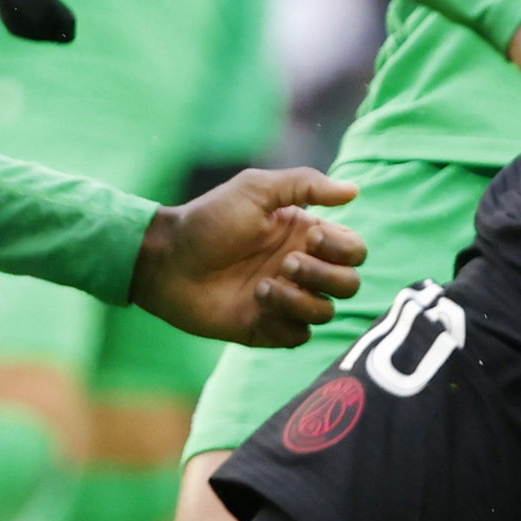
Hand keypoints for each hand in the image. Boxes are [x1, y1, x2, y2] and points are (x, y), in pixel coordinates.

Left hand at [132, 168, 367, 346]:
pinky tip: (256, 305)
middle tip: (286, 263)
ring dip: (301, 300)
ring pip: (327, 313)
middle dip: (324, 275)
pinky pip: (299, 336)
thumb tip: (354, 191)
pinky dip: (285, 322)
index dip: (344, 248)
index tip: (313, 236)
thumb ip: (306, 184)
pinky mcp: (266, 328)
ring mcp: (285, 301)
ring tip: (263, 287)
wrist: (167, 260)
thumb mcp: (256, 189)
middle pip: (350, 284)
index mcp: (305, 237)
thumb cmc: (208, 220)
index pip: (354, 250)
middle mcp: (301, 270)